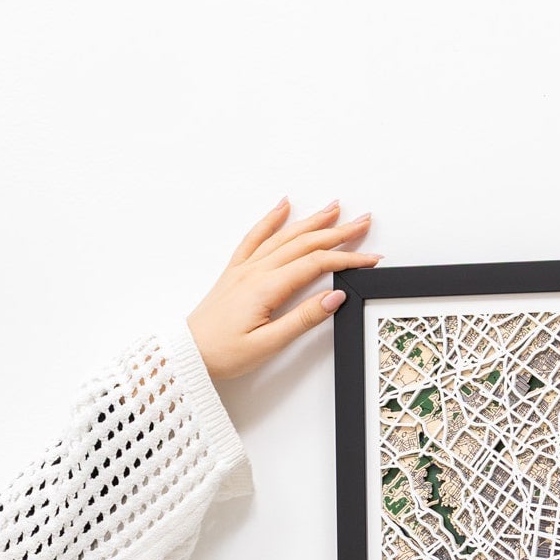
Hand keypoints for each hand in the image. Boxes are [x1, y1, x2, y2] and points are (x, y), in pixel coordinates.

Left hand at [186, 197, 380, 380]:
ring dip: (312, 220)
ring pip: (284, 236)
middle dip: (337, 231)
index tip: (371, 259)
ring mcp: (244, 268)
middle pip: (304, 243)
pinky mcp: (235, 271)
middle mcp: (256, 271)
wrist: (188, 353)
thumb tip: (334, 297)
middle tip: (363, 222)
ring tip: (335, 208)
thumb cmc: (223, 353)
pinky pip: (255, 237)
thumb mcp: (268, 344)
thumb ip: (303, 319)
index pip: (316, 264)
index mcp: (266, 287)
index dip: (347, 258)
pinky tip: (283, 205)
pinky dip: (270, 219)